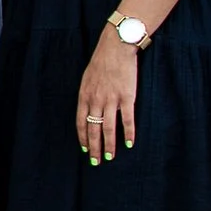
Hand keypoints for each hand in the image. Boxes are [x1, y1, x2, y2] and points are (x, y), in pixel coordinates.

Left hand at [77, 29, 138, 163]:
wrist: (116, 48)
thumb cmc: (101, 62)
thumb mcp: (87, 79)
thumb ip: (87, 95)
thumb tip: (88, 110)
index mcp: (84, 96)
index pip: (81, 123)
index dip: (83, 138)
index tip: (86, 150)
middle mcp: (96, 100)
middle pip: (94, 129)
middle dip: (95, 148)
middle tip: (96, 162)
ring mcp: (112, 99)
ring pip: (109, 128)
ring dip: (109, 145)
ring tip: (110, 157)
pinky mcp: (127, 97)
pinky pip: (127, 119)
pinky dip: (128, 133)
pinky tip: (129, 143)